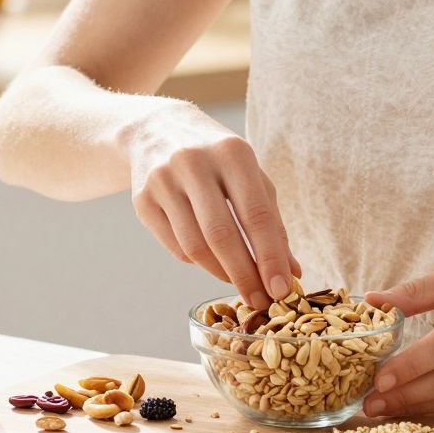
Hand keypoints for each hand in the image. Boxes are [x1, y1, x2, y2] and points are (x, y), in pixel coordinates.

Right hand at [122, 102, 299, 309]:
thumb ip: (273, 222)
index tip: (282, 290)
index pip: (255, 214)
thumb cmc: (218, 159)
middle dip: (245, 276)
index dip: (270, 257)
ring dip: (221, 274)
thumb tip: (291, 273)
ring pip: (195, 247)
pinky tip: (212, 261)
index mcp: (232, 153)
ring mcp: (163, 181)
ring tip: (240, 284)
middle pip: (221, 236)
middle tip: (261, 302)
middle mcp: (194, 163)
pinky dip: (199, 262)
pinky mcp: (142, 200)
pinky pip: (176, 247)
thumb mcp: (250, 177)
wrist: (157, 130)